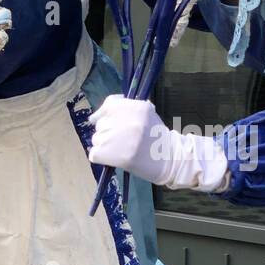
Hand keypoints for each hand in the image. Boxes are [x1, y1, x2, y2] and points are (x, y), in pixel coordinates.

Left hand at [87, 94, 228, 192]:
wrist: (170, 160)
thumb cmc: (157, 137)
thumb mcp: (147, 114)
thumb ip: (125, 109)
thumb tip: (94, 117)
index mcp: (135, 108)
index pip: (109, 104)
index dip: (104, 113)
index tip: (105, 120)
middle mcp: (124, 120)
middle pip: (101, 124)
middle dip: (108, 131)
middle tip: (123, 140)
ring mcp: (116, 137)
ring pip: (97, 139)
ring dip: (105, 145)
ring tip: (122, 150)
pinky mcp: (110, 154)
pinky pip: (94, 154)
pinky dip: (102, 158)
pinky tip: (116, 159)